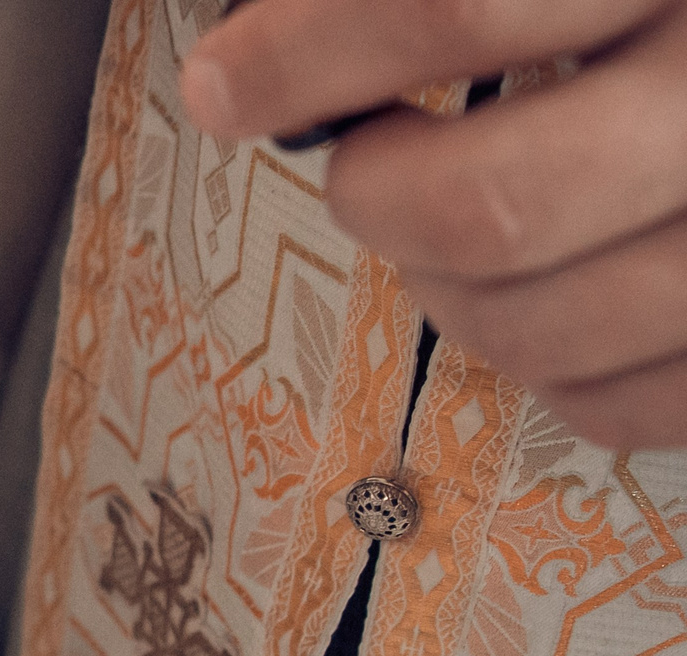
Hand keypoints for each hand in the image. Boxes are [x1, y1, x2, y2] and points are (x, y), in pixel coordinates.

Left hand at [184, 0, 686, 447]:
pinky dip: (554, 361)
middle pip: (495, 205)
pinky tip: (556, 282)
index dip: (313, 52)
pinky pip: (628, 404)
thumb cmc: (684, 2)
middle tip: (362, 160)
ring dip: (447, 288)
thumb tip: (267, 51)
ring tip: (453, 217)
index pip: (470, 2)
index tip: (225, 83)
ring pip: (545, 327)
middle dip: (380, 195)